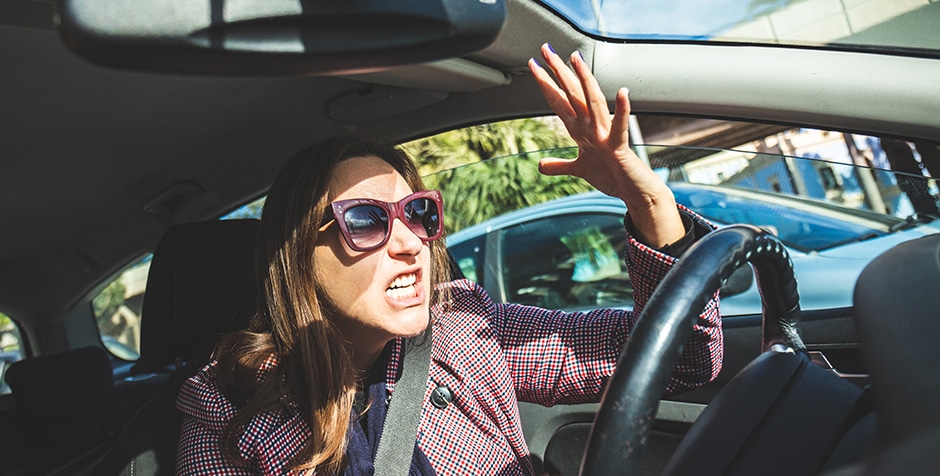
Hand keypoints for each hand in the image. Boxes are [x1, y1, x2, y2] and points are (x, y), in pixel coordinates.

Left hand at [528, 44, 684, 248]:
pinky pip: (620, 127)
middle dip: (558, 71)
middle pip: (572, 93)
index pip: (560, 101)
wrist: (635, 190)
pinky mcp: (619, 147)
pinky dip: (622, 111)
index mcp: (583, 129)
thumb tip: (541, 165)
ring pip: (593, 102)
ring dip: (585, 80)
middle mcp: (593, 126)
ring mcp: (606, 134)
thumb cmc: (612, 176)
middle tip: (545, 49)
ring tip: (576, 59)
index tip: (534, 65)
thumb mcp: (579, 169)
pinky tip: (623, 93)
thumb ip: (560, 165)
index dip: (546, 84)